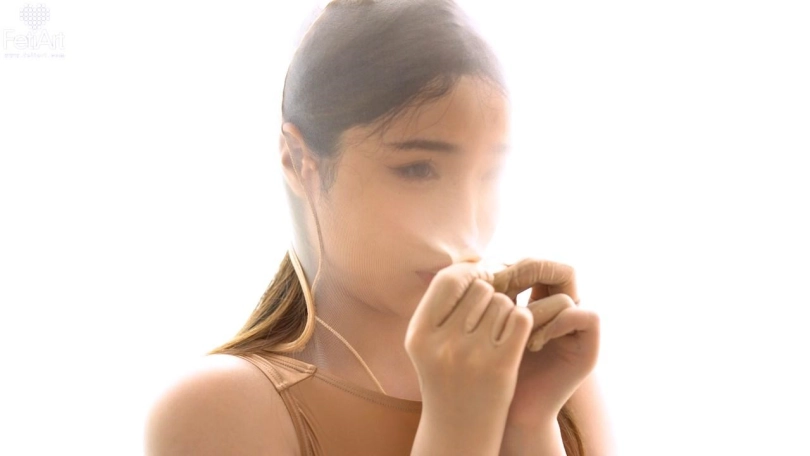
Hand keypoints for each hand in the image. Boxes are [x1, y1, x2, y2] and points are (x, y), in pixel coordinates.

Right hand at [405, 262, 533, 454]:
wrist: (459, 430)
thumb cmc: (446, 378)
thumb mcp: (428, 343)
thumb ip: (441, 305)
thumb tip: (471, 260)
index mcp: (419, 335)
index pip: (448, 279)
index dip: (469, 273)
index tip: (480, 279)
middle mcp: (442, 344)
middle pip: (480, 288)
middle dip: (490, 294)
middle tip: (488, 315)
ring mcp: (472, 356)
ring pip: (503, 302)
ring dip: (506, 311)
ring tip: (497, 334)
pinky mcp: (501, 366)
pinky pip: (520, 318)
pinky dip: (523, 321)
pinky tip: (515, 337)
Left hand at [491, 258, 600, 430]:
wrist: (506, 411)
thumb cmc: (487, 369)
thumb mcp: (484, 325)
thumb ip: (488, 294)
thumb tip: (474, 260)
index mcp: (538, 300)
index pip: (537, 264)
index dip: (516, 267)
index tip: (489, 283)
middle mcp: (561, 311)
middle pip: (559, 271)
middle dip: (530, 279)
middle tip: (504, 293)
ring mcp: (577, 329)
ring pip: (565, 296)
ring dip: (537, 312)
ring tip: (516, 336)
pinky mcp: (589, 348)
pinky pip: (585, 314)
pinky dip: (558, 324)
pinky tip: (534, 344)